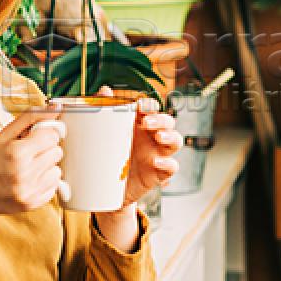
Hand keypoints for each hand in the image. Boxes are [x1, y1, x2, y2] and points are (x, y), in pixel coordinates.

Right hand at [0, 105, 64, 237]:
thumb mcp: (3, 135)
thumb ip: (31, 118)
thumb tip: (57, 106)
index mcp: (17, 152)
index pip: (52, 135)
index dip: (44, 134)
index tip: (35, 138)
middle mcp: (25, 173)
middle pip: (57, 152)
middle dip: (45, 150)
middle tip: (29, 153)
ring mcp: (30, 190)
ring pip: (57, 170)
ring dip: (47, 167)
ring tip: (28, 168)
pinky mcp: (34, 203)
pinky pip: (53, 186)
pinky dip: (44, 182)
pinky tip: (29, 181)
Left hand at [92, 87, 181, 206]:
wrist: (107, 190)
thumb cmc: (109, 157)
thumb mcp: (104, 136)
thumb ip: (104, 111)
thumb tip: (104, 90)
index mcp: (140, 125)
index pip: (152, 109)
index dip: (150, 105)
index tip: (140, 106)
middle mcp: (153, 137)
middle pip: (168, 121)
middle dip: (160, 119)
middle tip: (146, 122)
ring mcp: (159, 154)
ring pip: (176, 140)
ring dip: (170, 136)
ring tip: (158, 137)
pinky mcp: (160, 173)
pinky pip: (173, 167)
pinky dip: (168, 163)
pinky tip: (156, 162)